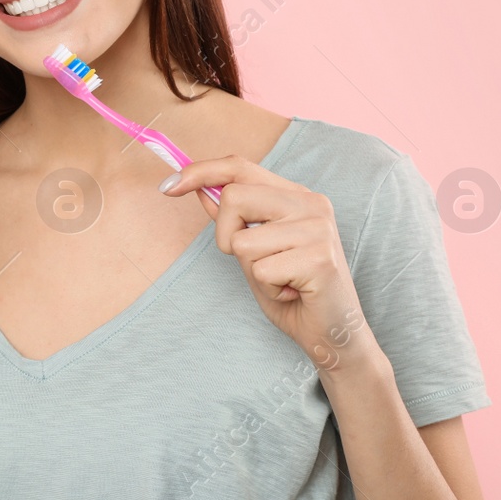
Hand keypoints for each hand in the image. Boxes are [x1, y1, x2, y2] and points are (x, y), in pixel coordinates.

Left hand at [160, 155, 375, 371]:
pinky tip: (291, 292)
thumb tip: (198, 187)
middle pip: (233, 197)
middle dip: (226, 236)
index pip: (240, 166)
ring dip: (252, 270)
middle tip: (255, 262)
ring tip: (280, 279)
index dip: (200, 171)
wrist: (332, 333)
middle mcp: (311, 203)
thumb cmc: (291, 290)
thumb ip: (233, 218)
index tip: (168, 186)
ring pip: (242, 240)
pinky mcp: (320, 258)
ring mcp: (318, 228)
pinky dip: (267, 289)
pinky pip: (260, 270)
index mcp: (296, 194)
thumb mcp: (255, 249)